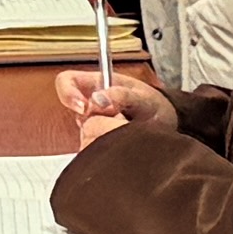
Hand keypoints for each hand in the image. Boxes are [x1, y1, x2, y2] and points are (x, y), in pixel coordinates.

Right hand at [59, 65, 174, 142]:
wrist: (166, 126)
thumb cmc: (153, 106)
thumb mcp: (143, 97)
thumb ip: (122, 96)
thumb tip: (97, 100)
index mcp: (95, 84)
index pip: (66, 82)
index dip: (69, 94)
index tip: (83, 109)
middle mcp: (89, 106)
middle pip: (75, 115)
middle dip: (93, 124)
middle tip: (115, 126)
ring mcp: (92, 126)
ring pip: (83, 135)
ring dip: (103, 138)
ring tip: (127, 134)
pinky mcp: (97, 146)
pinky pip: (92, 150)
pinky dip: (107, 151)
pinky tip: (123, 147)